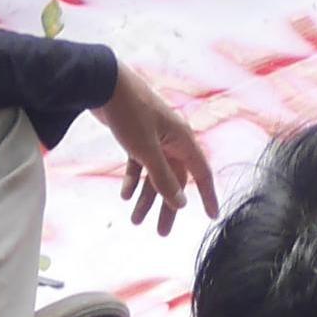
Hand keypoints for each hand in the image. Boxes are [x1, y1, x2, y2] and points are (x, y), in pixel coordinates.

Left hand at [95, 63, 218, 231]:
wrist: (104, 84)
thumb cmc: (130, 114)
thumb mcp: (147, 150)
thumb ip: (163, 178)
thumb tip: (181, 203)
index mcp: (182, 139)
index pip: (201, 173)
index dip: (207, 195)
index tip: (212, 216)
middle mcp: (172, 139)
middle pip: (175, 179)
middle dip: (167, 205)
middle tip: (161, 233)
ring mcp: (154, 137)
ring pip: (155, 174)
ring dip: (146, 197)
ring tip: (134, 220)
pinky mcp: (136, 136)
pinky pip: (139, 164)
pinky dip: (132, 179)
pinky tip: (124, 195)